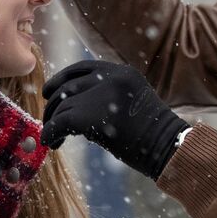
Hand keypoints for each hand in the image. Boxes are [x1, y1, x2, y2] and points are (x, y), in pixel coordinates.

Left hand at [41, 61, 188, 180]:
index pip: (82, 68)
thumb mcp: (134, 103)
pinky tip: (52, 143)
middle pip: (68, 86)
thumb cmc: (153, 135)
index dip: (62, 79)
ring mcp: (101, 95)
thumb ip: (109, 95)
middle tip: (48, 119)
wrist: (168, 149)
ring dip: (53, 123)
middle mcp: (111, 78)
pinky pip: (60, 122)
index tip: (50, 93)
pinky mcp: (90, 115)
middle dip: (53, 104)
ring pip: (62, 106)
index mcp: (122, 72)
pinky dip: (51, 133)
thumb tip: (73, 104)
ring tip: (53, 139)